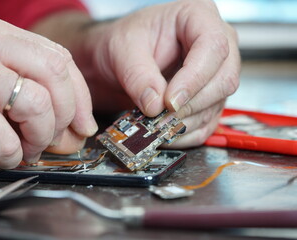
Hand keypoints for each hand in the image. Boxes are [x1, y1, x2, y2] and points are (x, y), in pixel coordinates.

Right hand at [0, 17, 96, 168]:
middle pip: (55, 77)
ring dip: (38, 139)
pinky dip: (11, 157)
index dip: (80, 96)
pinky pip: (9, 143)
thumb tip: (82, 123)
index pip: (59, 58)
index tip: (83, 121)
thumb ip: (37, 88)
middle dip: (64, 117)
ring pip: (38, 107)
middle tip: (52, 137)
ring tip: (24, 147)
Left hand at [84, 0, 239, 146]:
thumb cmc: (126, 42)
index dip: (194, 77)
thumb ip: (138, 75)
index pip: (213, 46)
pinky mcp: (208, 99)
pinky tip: (166, 135)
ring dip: (186, 122)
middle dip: (191, 104)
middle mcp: (214, 45)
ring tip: (156, 128)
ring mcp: (214, 74)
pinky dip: (186, 134)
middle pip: (224, 79)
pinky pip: (207, 122)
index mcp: (198, 17)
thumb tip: (155, 105)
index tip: (170, 100)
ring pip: (217, 105)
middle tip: (161, 118)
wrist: (122, 59)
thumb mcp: (123, 49)